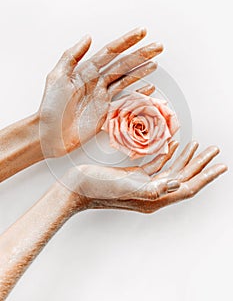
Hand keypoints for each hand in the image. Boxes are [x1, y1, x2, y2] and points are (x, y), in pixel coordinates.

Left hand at [39, 28, 162, 157]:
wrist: (50, 134)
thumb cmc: (51, 107)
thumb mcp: (57, 77)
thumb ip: (72, 56)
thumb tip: (87, 37)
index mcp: (86, 71)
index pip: (110, 52)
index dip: (126, 41)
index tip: (142, 32)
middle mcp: (97, 81)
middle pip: (124, 64)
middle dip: (141, 54)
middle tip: (158, 46)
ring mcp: (104, 97)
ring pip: (127, 79)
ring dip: (142, 71)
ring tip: (155, 63)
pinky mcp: (107, 112)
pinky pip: (126, 100)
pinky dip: (138, 94)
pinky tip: (148, 88)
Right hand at [63, 141, 226, 212]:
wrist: (77, 187)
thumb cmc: (98, 189)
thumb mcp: (126, 187)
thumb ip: (153, 188)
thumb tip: (178, 183)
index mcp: (154, 197)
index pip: (187, 186)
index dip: (206, 176)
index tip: (221, 166)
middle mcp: (153, 192)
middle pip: (184, 177)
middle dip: (201, 164)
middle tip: (215, 151)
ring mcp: (144, 183)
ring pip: (172, 169)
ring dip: (187, 158)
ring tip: (200, 146)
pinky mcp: (135, 175)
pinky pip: (157, 164)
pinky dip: (167, 154)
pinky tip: (172, 144)